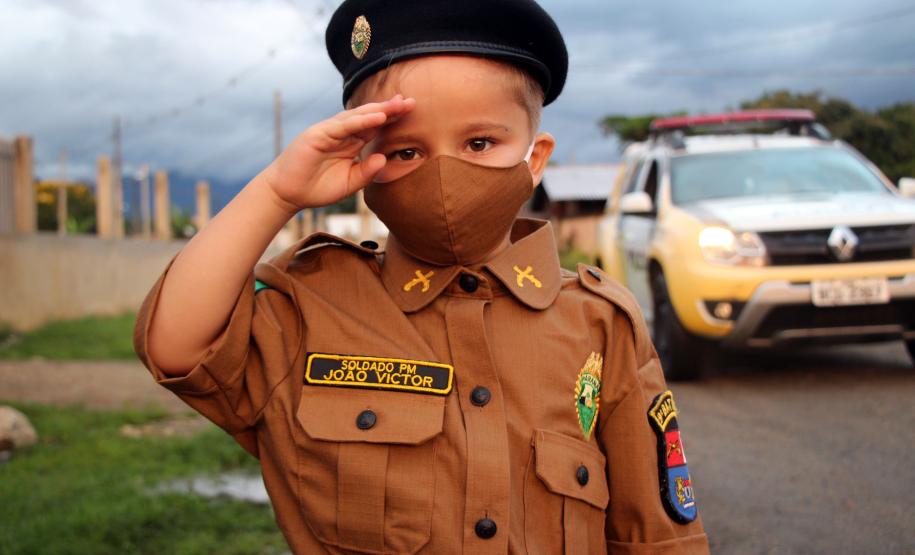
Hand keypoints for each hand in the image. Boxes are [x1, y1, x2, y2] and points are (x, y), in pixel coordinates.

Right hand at [262, 94, 414, 212]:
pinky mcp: (319, 134)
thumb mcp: (349, 183)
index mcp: (351, 143)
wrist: (289, 194)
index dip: (392, 118)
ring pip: (358, 117)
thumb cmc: (318, 188)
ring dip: (379, 110)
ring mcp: (330, 131)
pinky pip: (343, 126)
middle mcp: (342, 133)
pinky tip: (378, 117)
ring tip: (398, 105)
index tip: (411, 111)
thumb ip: (367, 172)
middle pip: (370, 117)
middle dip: (390, 109)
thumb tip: (383, 159)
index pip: (375, 126)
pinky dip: (360, 120)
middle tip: (411, 101)